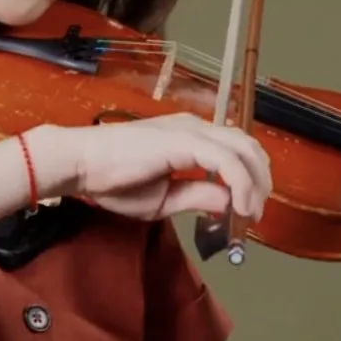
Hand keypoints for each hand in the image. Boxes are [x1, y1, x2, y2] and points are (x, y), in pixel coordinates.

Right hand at [30, 116, 272, 223]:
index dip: (250, 179)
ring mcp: (190, 130)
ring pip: (243, 149)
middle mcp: (194, 127)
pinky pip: (227, 161)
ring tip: (251, 212)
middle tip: (257, 213)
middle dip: (260, 180)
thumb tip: (228, 202)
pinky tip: (240, 206)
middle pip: (247, 145)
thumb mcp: (163, 199)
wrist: (80, 164)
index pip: (235, 149)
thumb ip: (197, 196)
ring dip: (255, 183)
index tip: (249, 211)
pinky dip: (241, 184)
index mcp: (189, 137)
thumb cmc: (111, 180)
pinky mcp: (184, 140)